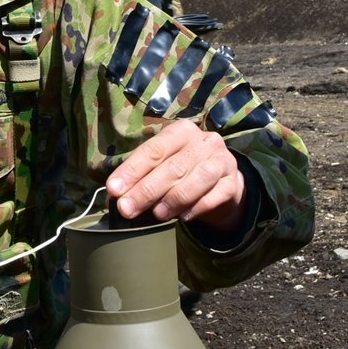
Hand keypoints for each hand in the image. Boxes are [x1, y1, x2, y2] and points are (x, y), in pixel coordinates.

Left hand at [105, 120, 245, 233]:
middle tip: (127, 209)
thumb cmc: (183, 171)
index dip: (133, 170)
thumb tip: (115, 195)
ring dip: (173, 199)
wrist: (220, 182)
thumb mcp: (162, 165)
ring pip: (196, 180)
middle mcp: (204, 141)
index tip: (114, 189)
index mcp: (181, 131)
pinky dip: (197, 207)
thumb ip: (141, 176)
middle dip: (146, 190)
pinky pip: (215, 196)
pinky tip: (183, 216)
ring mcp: (222, 161)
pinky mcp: (233, 182)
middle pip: (173, 167)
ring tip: (157, 214)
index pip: (154, 150)